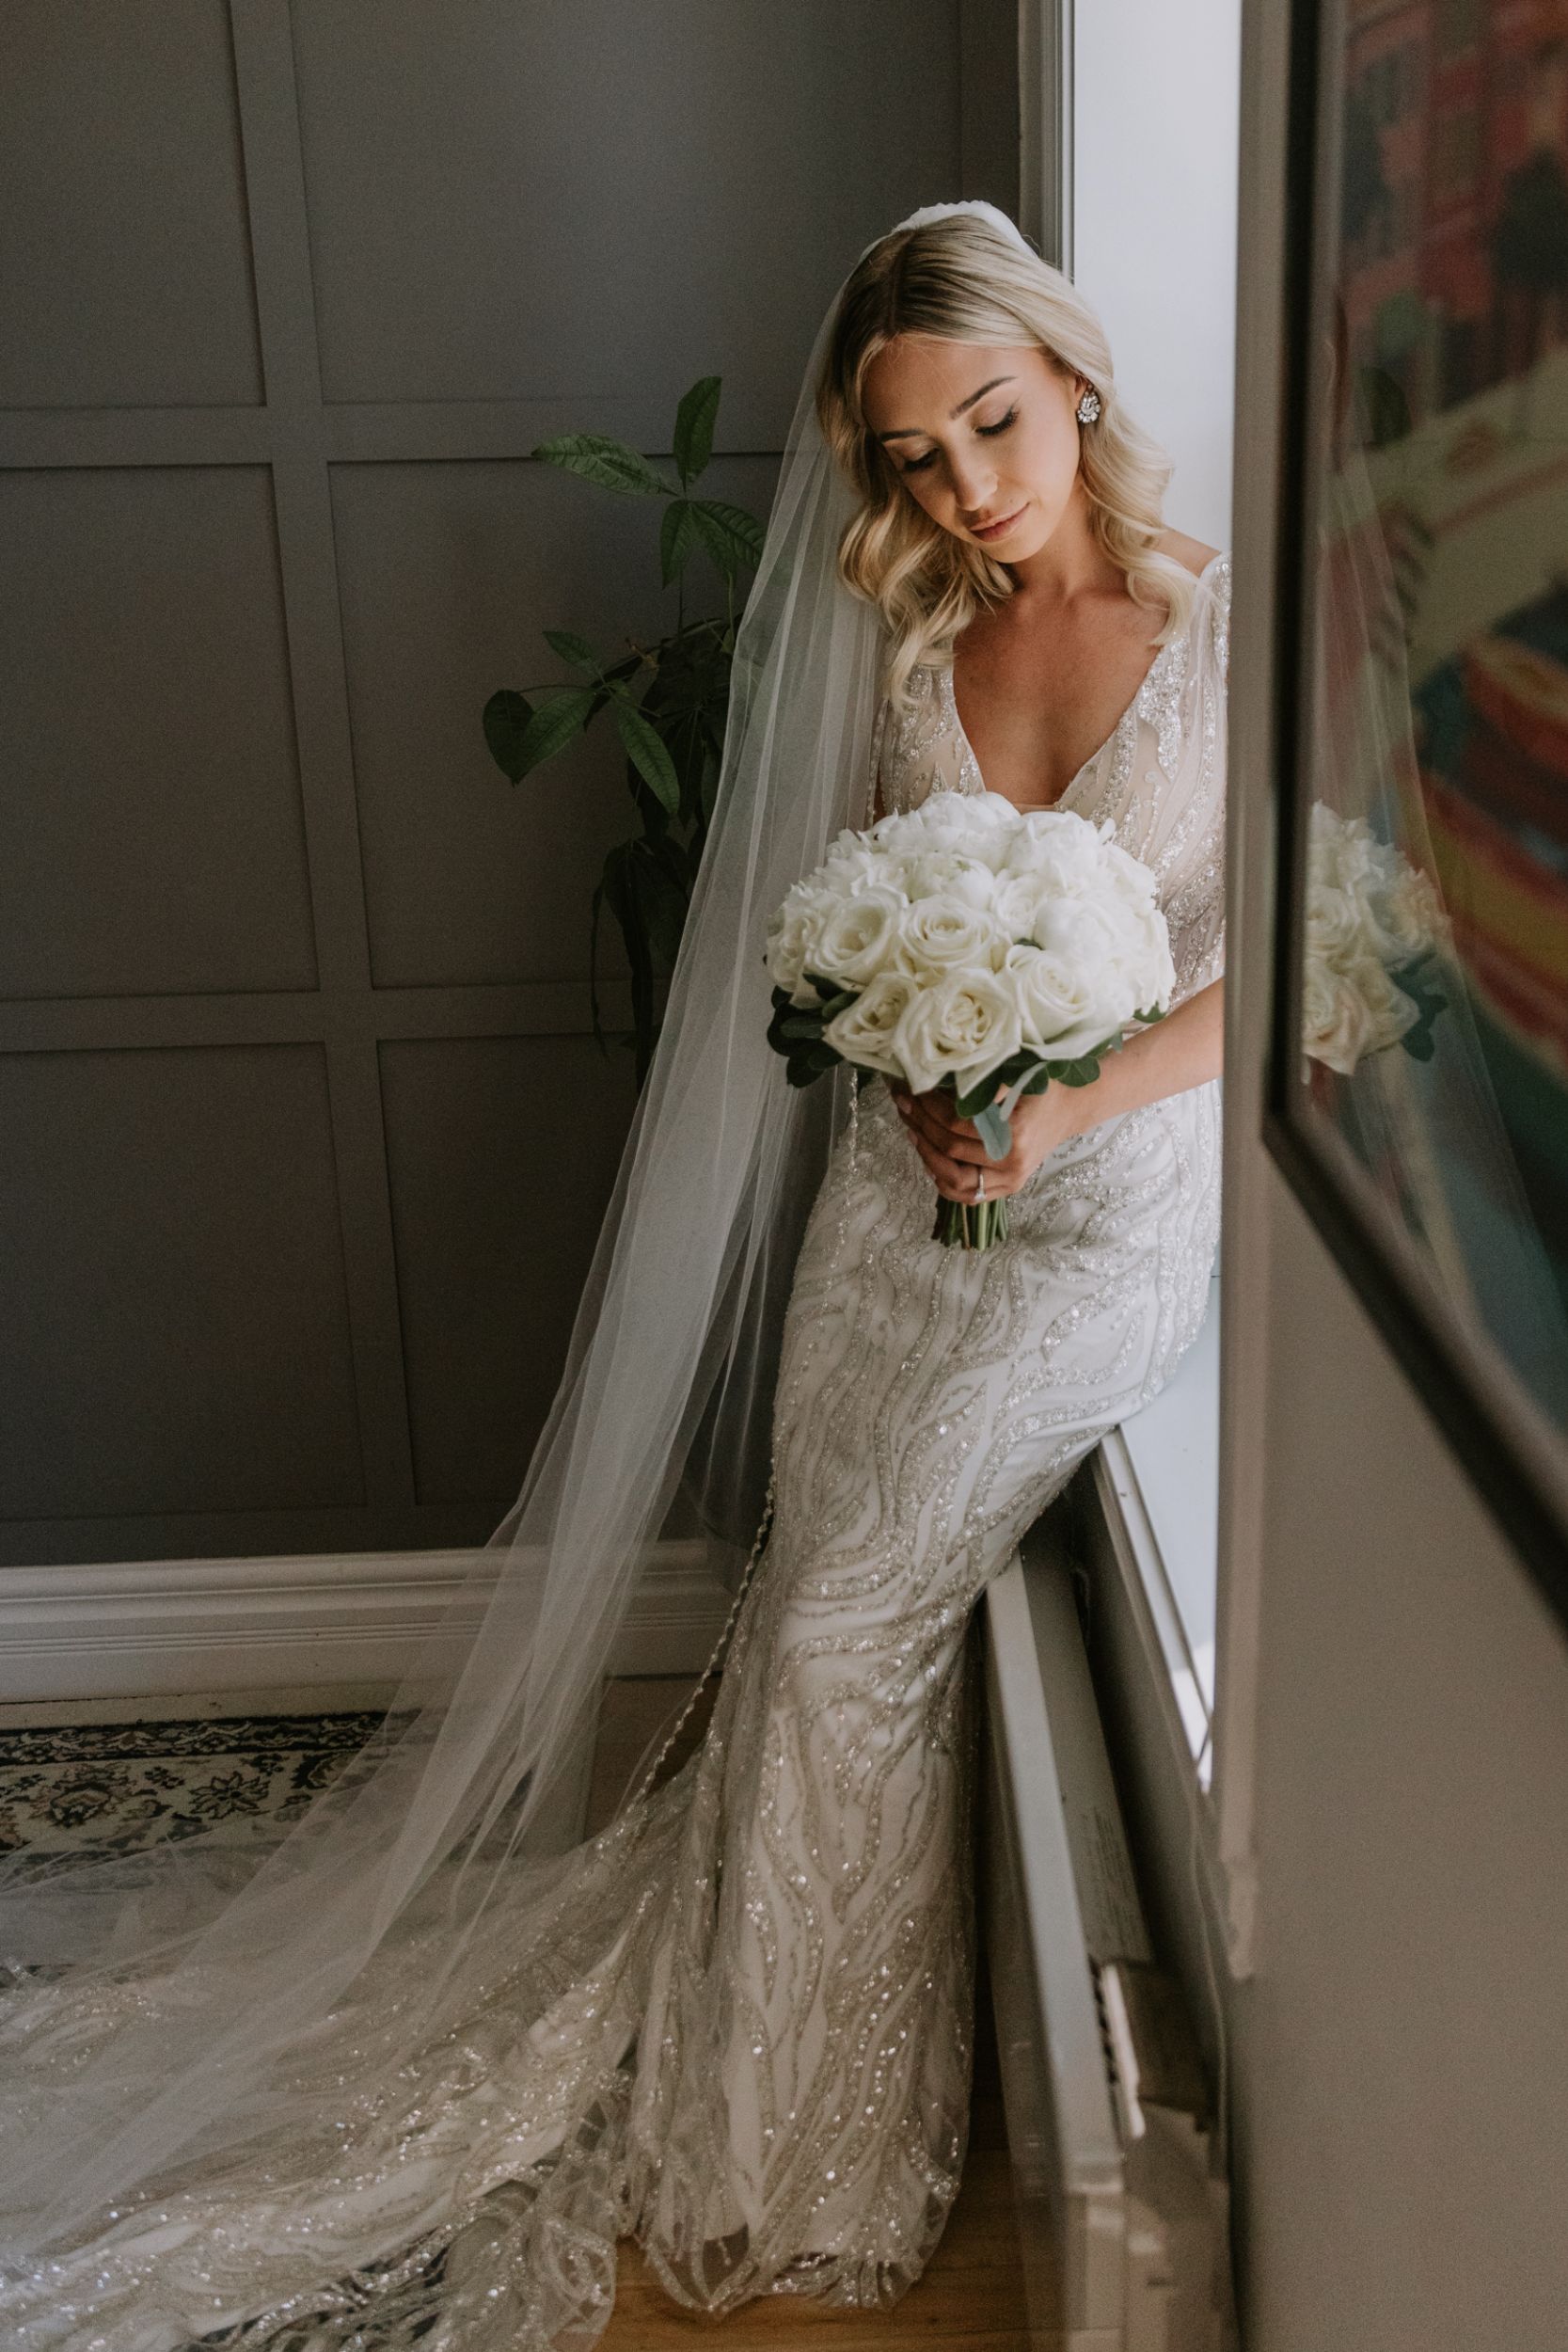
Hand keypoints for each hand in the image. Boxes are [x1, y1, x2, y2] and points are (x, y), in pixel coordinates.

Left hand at [887, 1076, 1082, 1199]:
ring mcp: (1010, 1181)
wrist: (1070, 1109)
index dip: (929, 1107)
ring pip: (954, 1181)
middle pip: (950, 1151)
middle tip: (903, 1103)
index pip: (956, 1125)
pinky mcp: (1007, 1187)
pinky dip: (942, 1180)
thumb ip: (987, 1079)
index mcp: (1015, 1134)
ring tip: (911, 1129)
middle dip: (920, 1125)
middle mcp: (1012, 1164)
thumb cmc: (1044, 1086)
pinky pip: (967, 1195)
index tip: (912, 1089)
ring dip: (926, 1155)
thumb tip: (945, 1074)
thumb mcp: (1021, 1074)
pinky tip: (928, 1158)